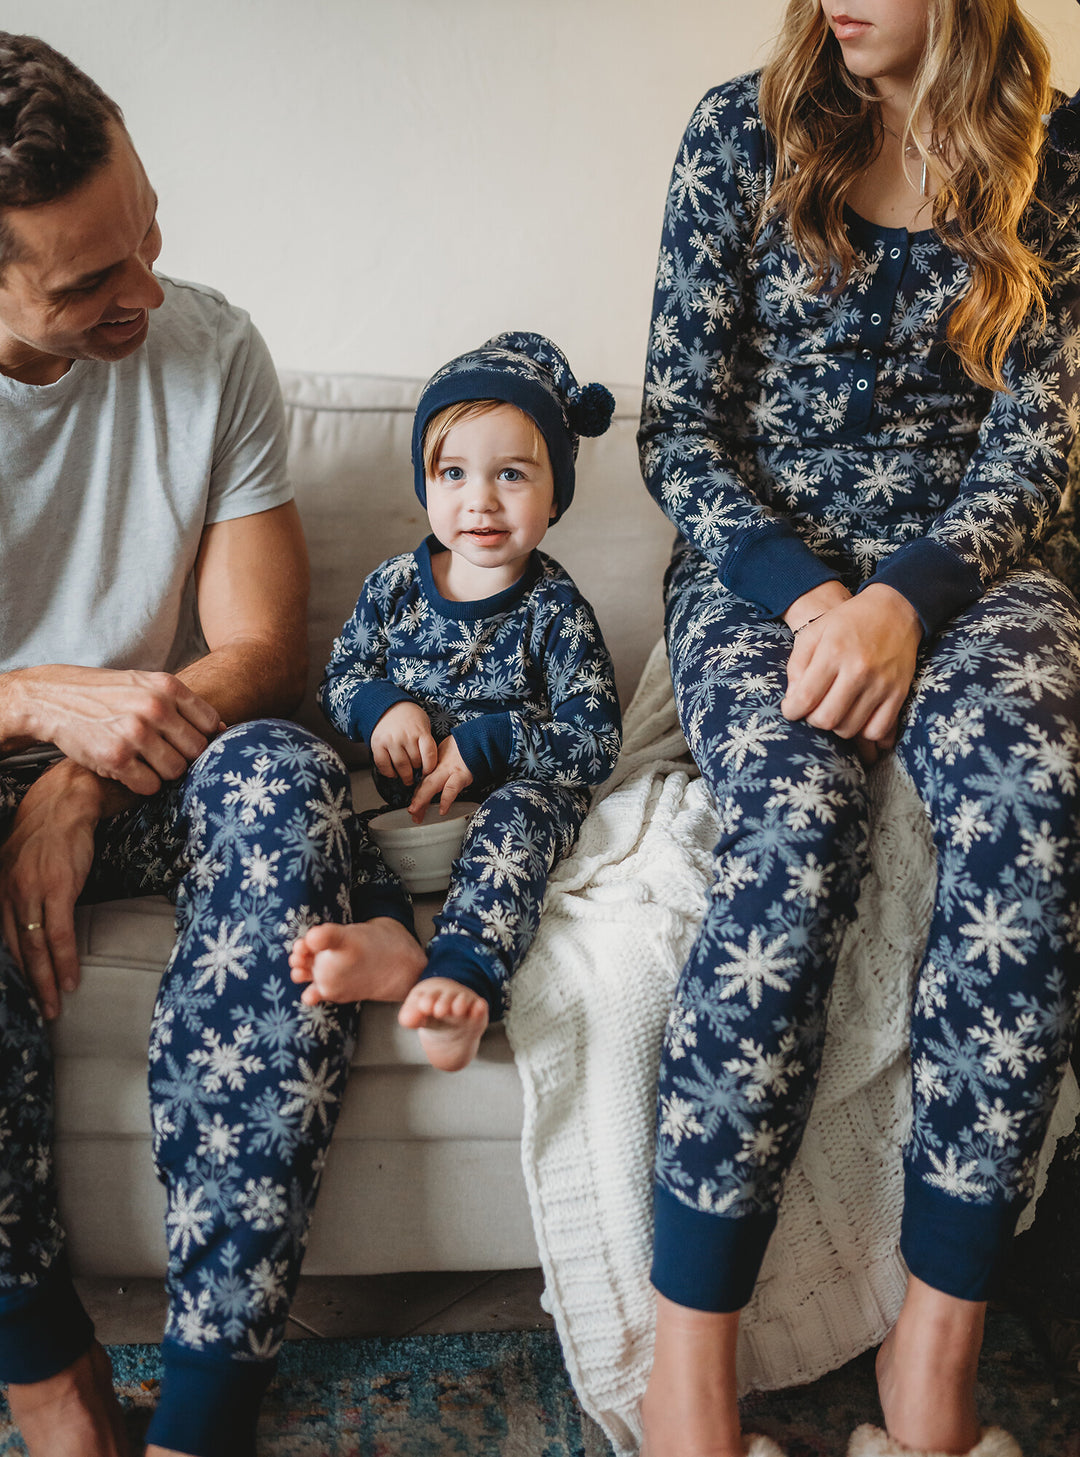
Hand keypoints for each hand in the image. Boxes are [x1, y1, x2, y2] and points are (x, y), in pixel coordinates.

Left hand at [0, 762, 104, 1018]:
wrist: (65, 804)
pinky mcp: (59, 889)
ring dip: (46, 982)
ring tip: (54, 1006)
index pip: (2, 938)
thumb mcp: (18, 863)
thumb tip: (26, 921)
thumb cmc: (48, 833)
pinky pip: (59, 935)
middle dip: (28, 984)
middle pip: (16, 950)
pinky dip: (64, 961)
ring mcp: (32, 892)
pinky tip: (70, 980)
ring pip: (36, 949)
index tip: (23, 991)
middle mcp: (8, 893)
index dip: (14, 967)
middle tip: (39, 1011)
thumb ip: (17, 892)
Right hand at [4, 665, 220, 795]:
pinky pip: (150, 786)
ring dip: (163, 773)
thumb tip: (224, 728)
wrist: (53, 698)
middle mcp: (155, 708)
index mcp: (167, 687)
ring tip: (145, 762)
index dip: (203, 738)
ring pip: (176, 771)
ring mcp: (135, 733)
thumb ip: (182, 704)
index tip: (186, 743)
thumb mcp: (146, 685)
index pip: (211, 724)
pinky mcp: (115, 757)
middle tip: (163, 755)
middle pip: (197, 751)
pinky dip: (143, 785)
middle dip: (184, 757)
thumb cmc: (106, 694)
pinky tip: (129, 771)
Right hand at [369, 701, 437, 786]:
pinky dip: (389, 773)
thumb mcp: (424, 726)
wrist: (389, 707)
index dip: (430, 768)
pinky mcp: (377, 745)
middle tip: (416, 774)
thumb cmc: (409, 719)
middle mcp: (405, 736)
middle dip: (416, 771)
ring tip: (406, 777)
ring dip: (405, 775)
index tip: (427, 772)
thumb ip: (426, 743)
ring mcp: (391, 741)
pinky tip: (393, 773)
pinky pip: (383, 765)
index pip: (429, 755)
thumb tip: (427, 766)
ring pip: (400, 766)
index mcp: (420, 732)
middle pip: (415, 762)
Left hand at [409, 735, 473, 820]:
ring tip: (415, 811)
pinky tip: (442, 810)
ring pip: (432, 786)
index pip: (422, 781)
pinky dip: (446, 800)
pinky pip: (451, 789)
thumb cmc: (463, 747)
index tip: (412, 806)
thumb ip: (439, 766)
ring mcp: (449, 772)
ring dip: (422, 799)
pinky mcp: (461, 776)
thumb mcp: (446, 753)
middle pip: (424, 785)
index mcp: (436, 764)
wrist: (478, 740)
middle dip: (416, 799)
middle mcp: (440, 768)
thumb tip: (431, 778)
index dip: (416, 794)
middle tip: (410, 812)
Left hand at [781, 583, 921, 744]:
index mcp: (833, 652)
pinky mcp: (898, 693)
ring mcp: (881, 683)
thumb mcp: (814, 632)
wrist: (894, 610)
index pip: (806, 698)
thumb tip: (792, 700)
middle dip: (813, 720)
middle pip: (827, 719)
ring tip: (834, 710)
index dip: (792, 711)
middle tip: (813, 710)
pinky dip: (863, 732)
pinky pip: (878, 730)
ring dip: (836, 726)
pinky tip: (856, 718)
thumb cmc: (848, 621)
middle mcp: (858, 670)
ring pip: (850, 728)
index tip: (791, 709)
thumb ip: (797, 665)